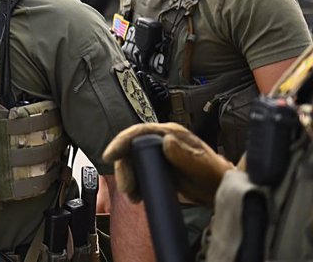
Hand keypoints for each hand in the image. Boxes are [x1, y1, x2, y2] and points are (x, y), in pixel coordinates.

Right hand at [103, 122, 232, 206]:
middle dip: (125, 168)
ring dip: (128, 178)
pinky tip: (137, 196)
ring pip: (132, 161)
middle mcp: (161, 141)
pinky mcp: (155, 167)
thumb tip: (166, 142)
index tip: (110, 155)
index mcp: (171, 134)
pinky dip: (134, 184)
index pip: (141, 132)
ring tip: (134, 196)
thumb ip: (187, 155)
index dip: (123, 141)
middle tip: (128, 189)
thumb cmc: (215, 176)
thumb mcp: (204, 167)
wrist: (218, 190)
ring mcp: (157, 154)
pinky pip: (137, 172)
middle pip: (132, 148)